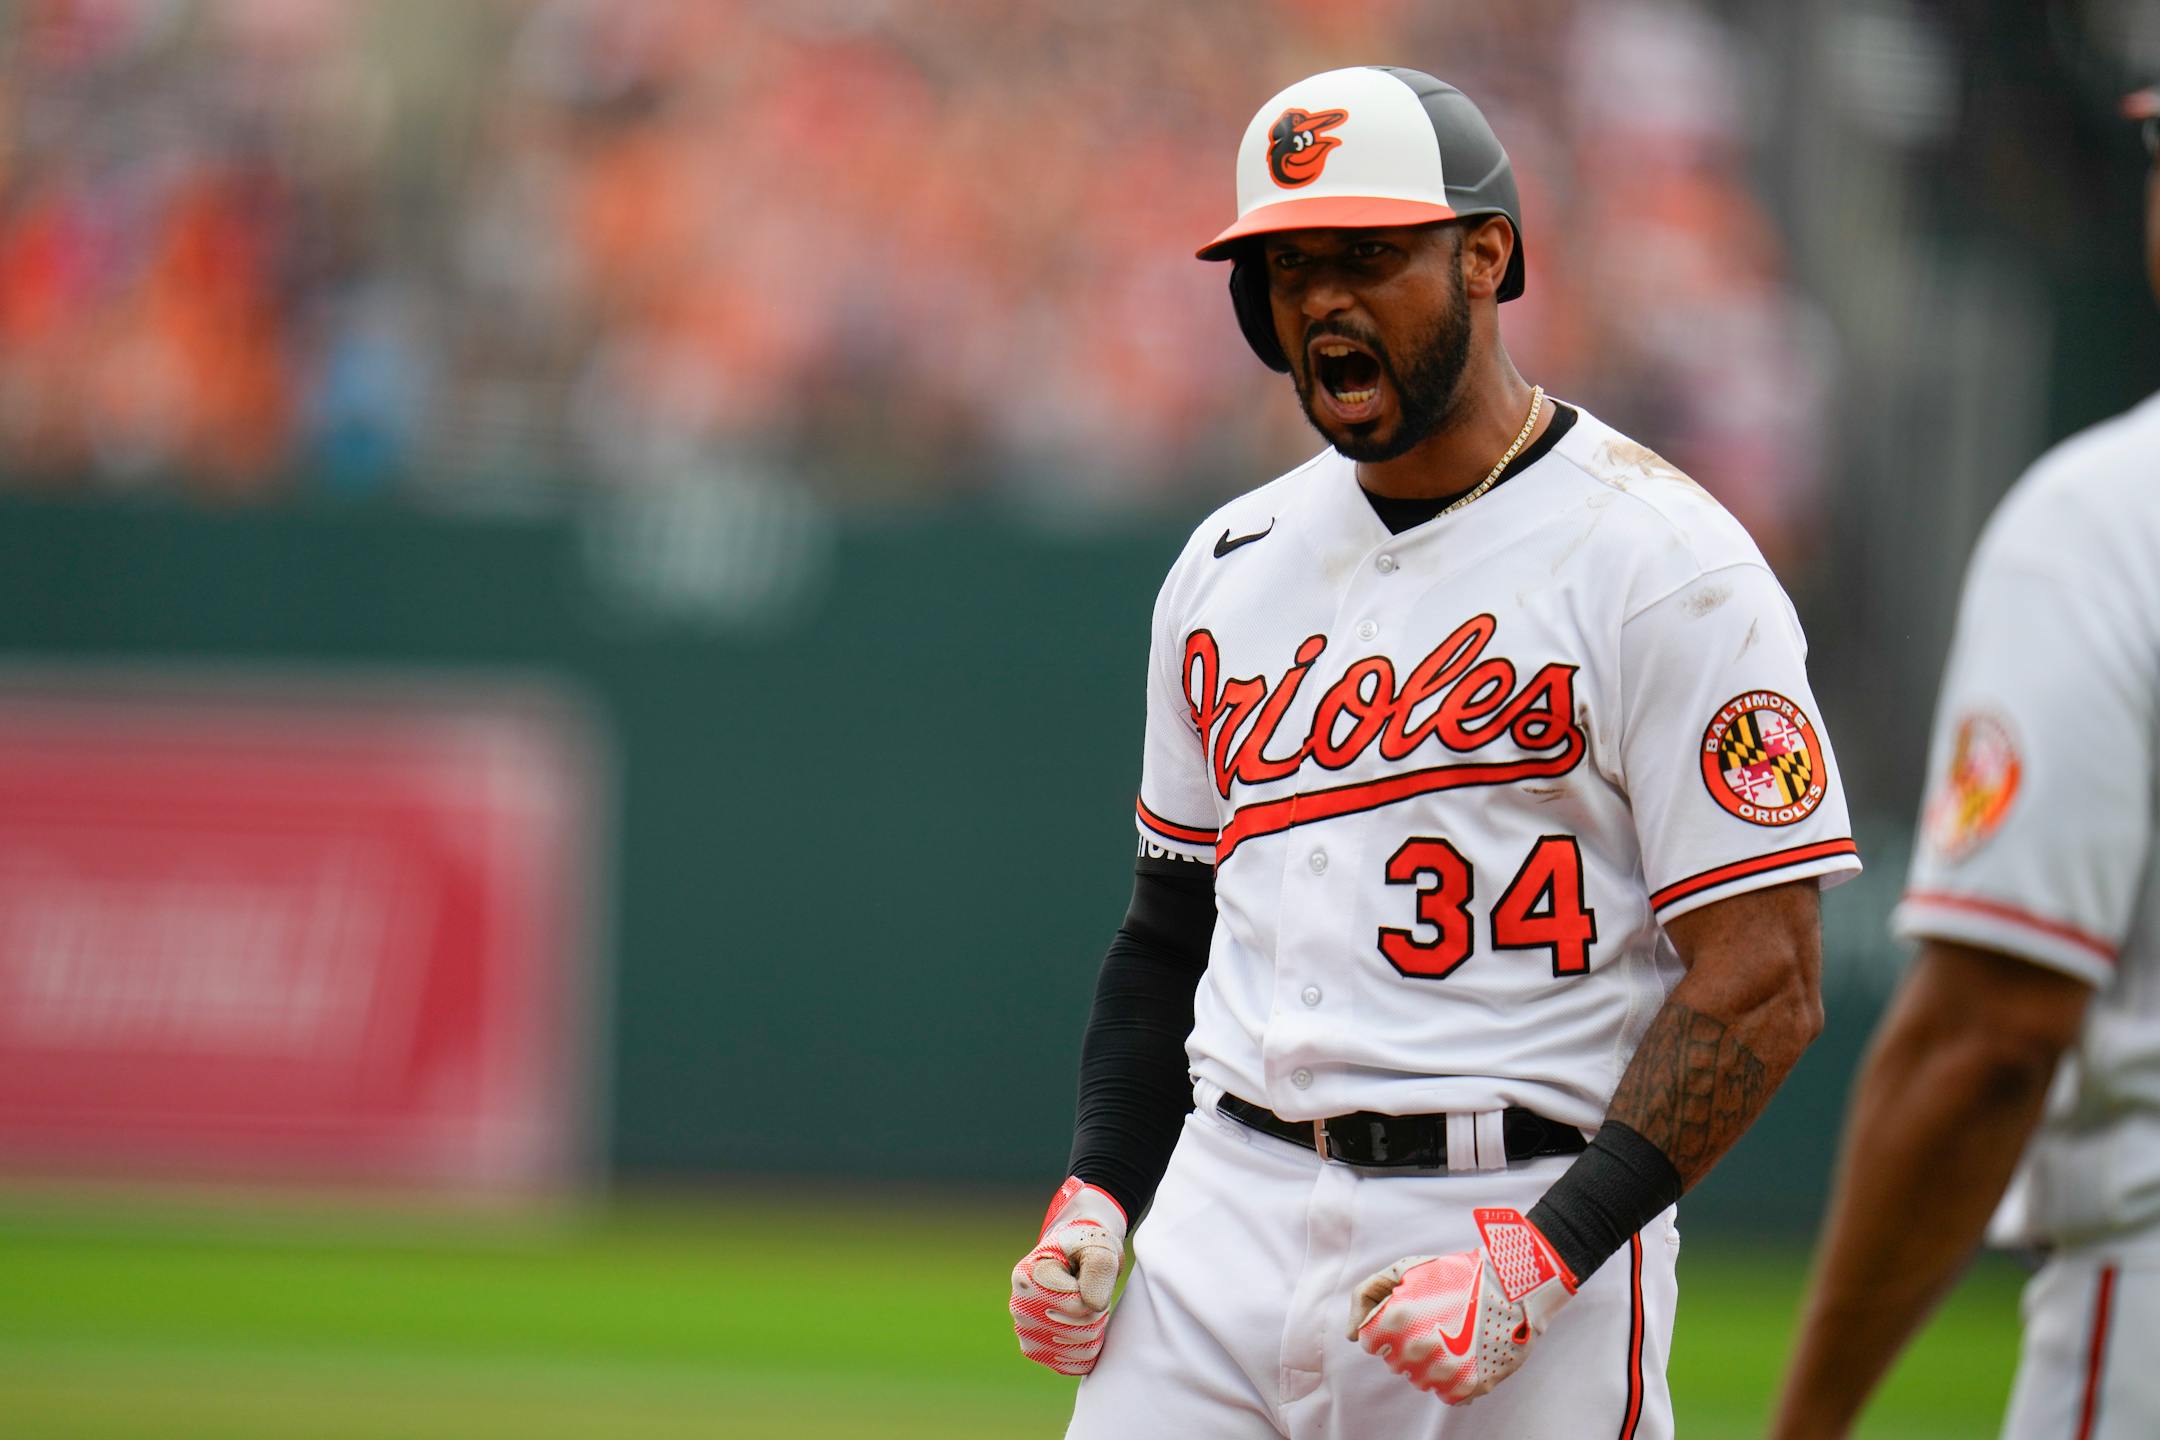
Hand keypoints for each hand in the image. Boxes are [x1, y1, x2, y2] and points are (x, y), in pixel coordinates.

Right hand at [1009, 1177, 1127, 1374]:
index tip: (1084, 1273)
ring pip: (1083, 1347)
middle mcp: (1019, 1308)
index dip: (1095, 1290)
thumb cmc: (1085, 1249)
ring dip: (1095, 1327)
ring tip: (1083, 1304)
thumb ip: (1100, 1268)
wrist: (1072, 1258)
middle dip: (1098, 1310)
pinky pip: (1078, 1364)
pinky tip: (1079, 1325)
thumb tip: (1093, 1306)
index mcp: (1026, 1277)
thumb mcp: (1097, 1246)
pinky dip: (1089, 1346)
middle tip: (1088, 1290)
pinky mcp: (1037, 1352)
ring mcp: (1025, 1333)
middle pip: (1082, 1328)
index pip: (1079, 1305)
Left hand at [1348, 1207, 1576, 1403]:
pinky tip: (1464, 1354)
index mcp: (1396, 1320)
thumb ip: (1367, 1297)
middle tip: (1433, 1323)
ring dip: (1428, 1363)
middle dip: (1405, 1344)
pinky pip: (1445, 1394)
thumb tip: (1352, 1335)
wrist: (1513, 1285)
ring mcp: (1444, 1371)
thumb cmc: (1455, 1273)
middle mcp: (1417, 1350)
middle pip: (1393, 1362)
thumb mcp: (1405, 1269)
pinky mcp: (1469, 1386)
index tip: (1405, 1316)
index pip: (1369, 1342)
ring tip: (1450, 1337)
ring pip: (1418, 1379)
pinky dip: (1452, 1379)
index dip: (1384, 1327)